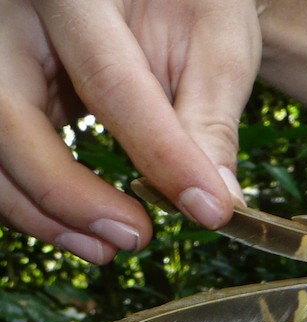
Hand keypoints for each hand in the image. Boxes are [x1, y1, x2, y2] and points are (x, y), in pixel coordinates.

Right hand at [0, 0, 259, 262]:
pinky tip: (84, 227)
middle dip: (67, 195)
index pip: (111, 81)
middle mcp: (11, 12)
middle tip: (134, 238)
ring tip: (110, 247)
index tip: (209, 209)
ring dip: (42, 211)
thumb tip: (219, 201)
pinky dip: (34, 199)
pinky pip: (0, 151)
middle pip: (8, 116)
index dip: (161, 154)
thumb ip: (209, 118)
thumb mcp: (216, 41)